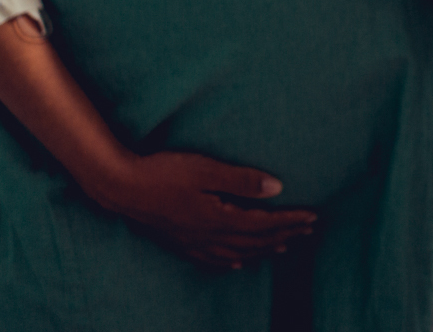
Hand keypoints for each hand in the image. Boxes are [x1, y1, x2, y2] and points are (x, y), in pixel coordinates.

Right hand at [90, 150, 316, 269]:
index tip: (313, 217)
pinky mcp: (179, 243)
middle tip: (308, 230)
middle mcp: (209, 236)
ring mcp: (193, 243)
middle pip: (255, 241)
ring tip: (283, 248)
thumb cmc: (162, 172)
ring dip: (263, 250)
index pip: (265, 223)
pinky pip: (212, 259)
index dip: (291, 221)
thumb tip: (277, 188)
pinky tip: (236, 263)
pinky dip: (230, 261)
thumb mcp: (206, 169)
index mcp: (219, 218)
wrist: (120, 188)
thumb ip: (241, 180)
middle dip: (284, 235)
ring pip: (237, 252)